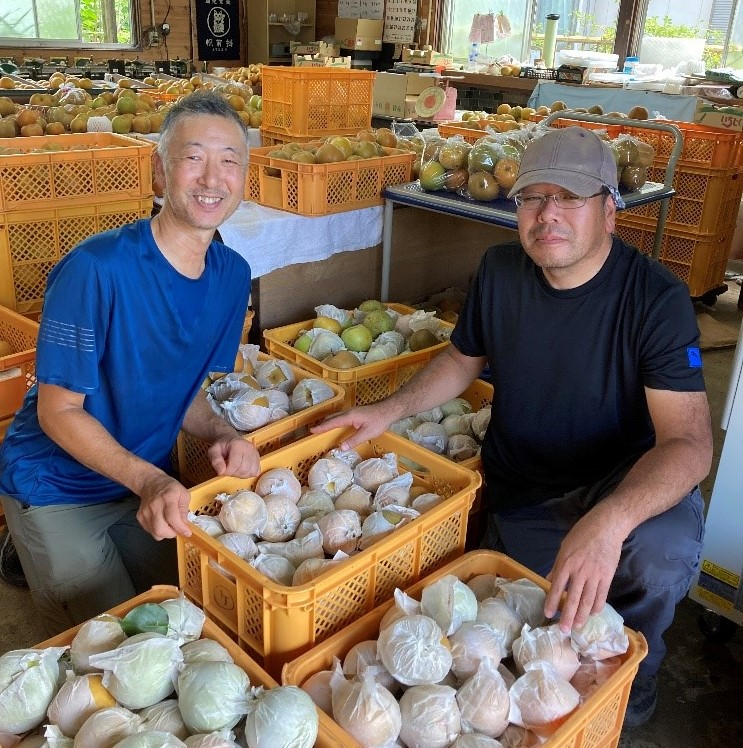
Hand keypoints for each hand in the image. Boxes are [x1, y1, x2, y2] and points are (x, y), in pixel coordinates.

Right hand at [137, 473, 192, 540]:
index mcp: (168, 498)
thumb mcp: (184, 494)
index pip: (172, 518)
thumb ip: (184, 509)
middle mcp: (154, 506)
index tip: (187, 533)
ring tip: (170, 525)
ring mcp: (145, 512)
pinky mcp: (140, 517)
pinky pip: (150, 531)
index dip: (180, 528)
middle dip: (172, 533)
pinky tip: (162, 522)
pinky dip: (158, 531)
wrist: (151, 483)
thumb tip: (185, 524)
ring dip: (165, 533)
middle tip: (177, 529)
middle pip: (160, 529)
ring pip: (155, 533)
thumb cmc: (170, 488)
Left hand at [209, 437, 260, 477]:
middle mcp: (249, 448)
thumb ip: (216, 461)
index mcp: (238, 444)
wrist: (229, 439)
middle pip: (244, 469)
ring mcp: (255, 453)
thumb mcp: (213, 451)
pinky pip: (256, 472)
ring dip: (241, 474)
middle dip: (234, 473)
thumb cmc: (221, 446)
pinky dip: (248, 473)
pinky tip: (242, 469)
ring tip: (235, 468)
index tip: (222, 469)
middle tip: (228, 469)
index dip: (227, 471)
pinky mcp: (258, 458)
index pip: (235, 465)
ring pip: (251, 472)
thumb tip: (221, 472)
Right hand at [310, 404, 393, 450]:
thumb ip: (354, 440)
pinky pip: (341, 417)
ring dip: (328, 422)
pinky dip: (334, 421)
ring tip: (321, 429)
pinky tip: (336, 426)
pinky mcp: (355, 413)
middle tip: (313, 431)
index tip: (311, 430)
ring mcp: (352, 411)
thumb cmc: (379, 421)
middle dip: (322, 424)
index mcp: (349, 416)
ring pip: (336, 416)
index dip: (322, 427)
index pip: (332, 422)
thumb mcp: (367, 433)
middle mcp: (348, 412)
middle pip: (332, 418)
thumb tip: (341, 448)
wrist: (389, 410)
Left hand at [544, 510, 623, 631]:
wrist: (606, 527)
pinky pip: (602, 596)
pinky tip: (592, 614)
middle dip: (567, 616)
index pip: (557, 587)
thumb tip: (549, 580)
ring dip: (582, 616)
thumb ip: (558, 565)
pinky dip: (597, 606)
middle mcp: (580, 572)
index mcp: (566, 563)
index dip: (552, 602)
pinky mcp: (607, 576)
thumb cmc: (582, 534)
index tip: (548, 614)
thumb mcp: (564, 547)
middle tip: (563, 630)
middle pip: (572, 598)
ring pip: (587, 601)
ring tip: (577, 627)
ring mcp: (595, 575)